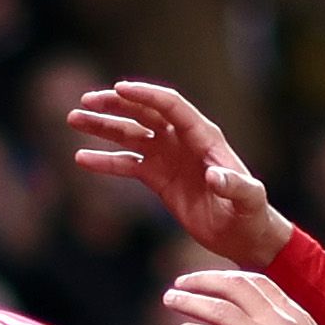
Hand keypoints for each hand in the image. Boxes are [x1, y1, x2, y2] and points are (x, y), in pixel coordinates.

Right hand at [67, 80, 296, 266]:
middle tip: (86, 101)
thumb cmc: (251, 214)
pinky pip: (127, 163)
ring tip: (74, 120)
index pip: (170, 106)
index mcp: (204, 137)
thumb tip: (215, 177)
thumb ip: (235, 186)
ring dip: (103, 127)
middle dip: (115, 105)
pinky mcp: (158, 178)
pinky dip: (105, 161)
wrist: (243, 235)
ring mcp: (168, 157)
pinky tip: (81, 159)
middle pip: (144, 113)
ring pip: (130, 134)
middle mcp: (182, 140)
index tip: (118, 89)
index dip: (145, 96)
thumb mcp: (248, 199)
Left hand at [160, 269, 324, 324]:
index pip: (261, 284)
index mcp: (300, 316)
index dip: (232, 279)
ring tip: (170, 300)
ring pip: (221, 307)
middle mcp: (284, 319)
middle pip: (238, 284)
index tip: (213, 282)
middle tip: (182, 283)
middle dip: (206, 279)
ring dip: (192, 301)